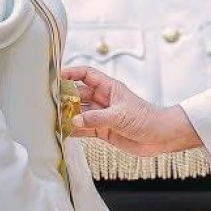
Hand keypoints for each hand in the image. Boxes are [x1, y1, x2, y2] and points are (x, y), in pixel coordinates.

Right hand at [62, 66, 201, 155]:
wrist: (162, 137)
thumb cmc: (146, 119)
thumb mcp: (120, 116)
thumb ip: (96, 118)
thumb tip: (73, 120)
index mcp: (109, 88)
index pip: (86, 75)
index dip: (71, 73)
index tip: (56, 77)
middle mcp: (104, 100)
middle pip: (79, 94)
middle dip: (65, 97)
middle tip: (48, 102)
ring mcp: (102, 115)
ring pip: (79, 112)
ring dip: (67, 115)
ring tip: (51, 118)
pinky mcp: (103, 131)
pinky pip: (84, 128)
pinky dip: (74, 130)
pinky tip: (63, 132)